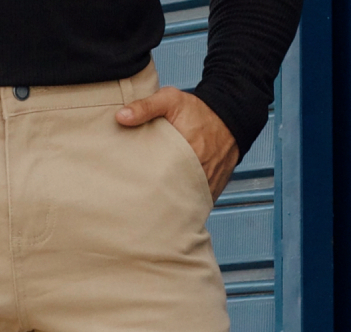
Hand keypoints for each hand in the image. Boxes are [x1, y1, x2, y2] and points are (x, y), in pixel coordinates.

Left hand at [116, 87, 239, 199]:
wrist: (230, 118)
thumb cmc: (197, 110)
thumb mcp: (171, 100)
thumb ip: (146, 107)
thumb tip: (120, 117)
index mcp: (185, 151)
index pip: (160, 177)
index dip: (144, 184)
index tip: (131, 187)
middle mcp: (198, 172)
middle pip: (170, 196)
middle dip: (154, 201)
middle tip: (135, 205)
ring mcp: (206, 184)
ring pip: (183, 205)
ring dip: (169, 207)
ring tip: (150, 211)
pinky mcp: (212, 191)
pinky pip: (195, 206)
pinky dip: (183, 209)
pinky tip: (169, 209)